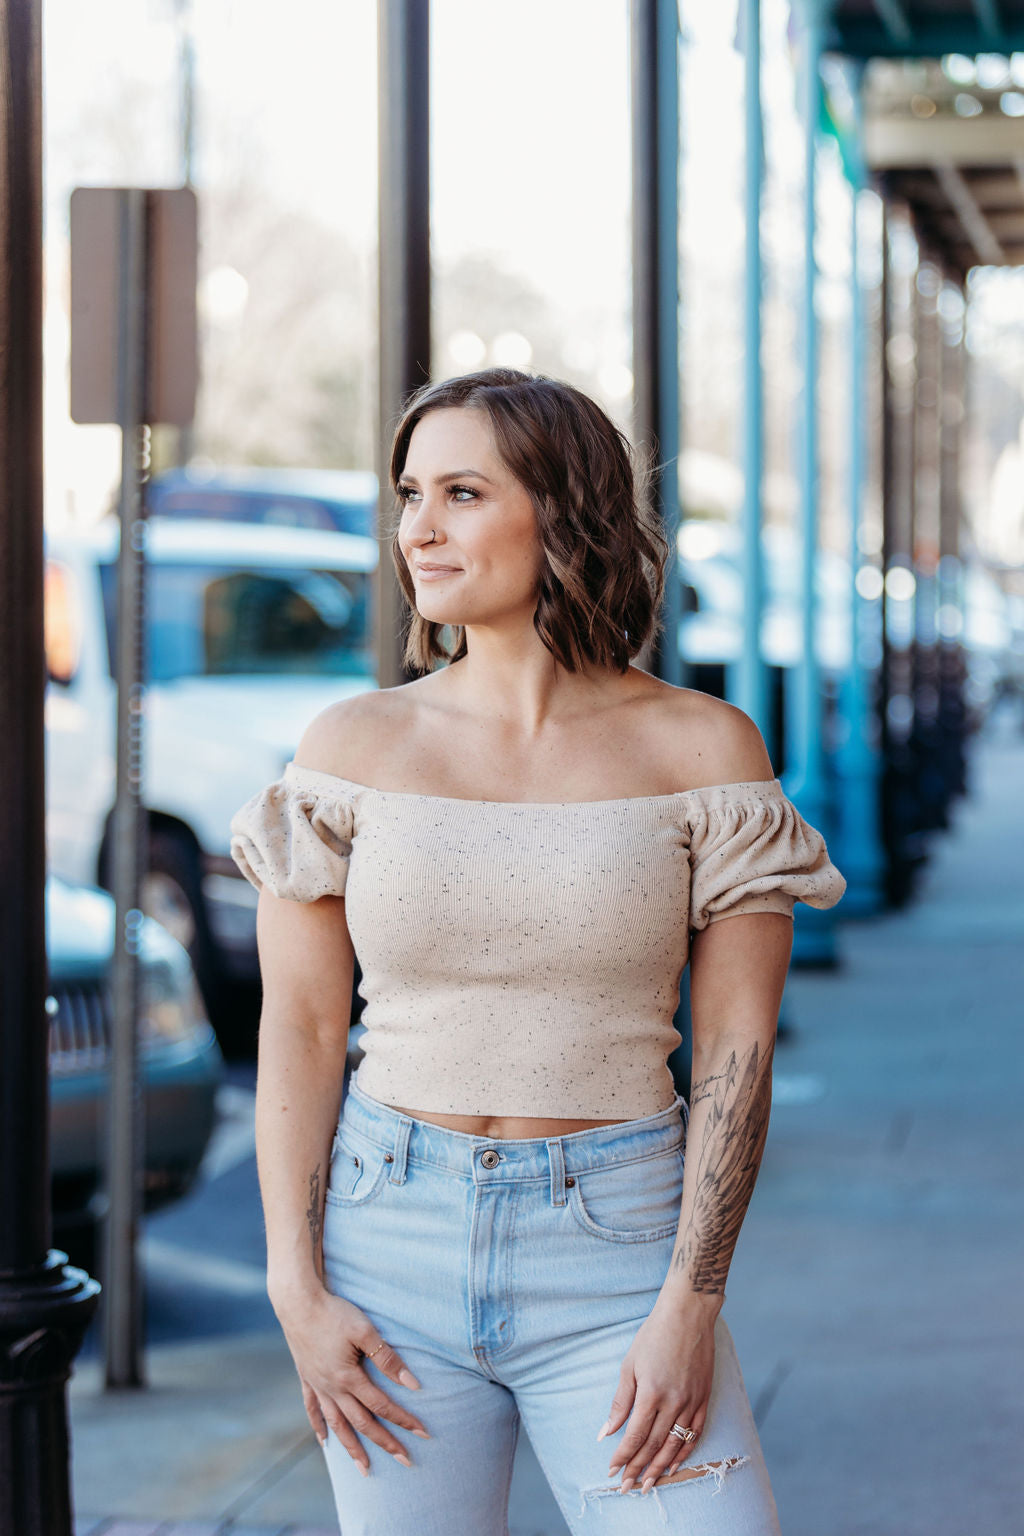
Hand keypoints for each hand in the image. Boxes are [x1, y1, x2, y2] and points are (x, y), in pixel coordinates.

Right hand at [274, 1285, 429, 1474]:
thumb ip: (388, 1358)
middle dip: (385, 1443)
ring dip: (352, 1448)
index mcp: (348, 1378)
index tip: (423, 1433)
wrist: (297, 1302)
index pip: (382, 1406)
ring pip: (337, 1424)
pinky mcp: (306, 1377)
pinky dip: (319, 1427)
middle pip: (362, 1423)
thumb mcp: (365, 1331)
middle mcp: (332, 1388)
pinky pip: (312, 1409)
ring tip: (364, 1468)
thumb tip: (413, 1384)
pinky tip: (324, 1441)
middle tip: (405, 1461)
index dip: (404, 1420)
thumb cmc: (334, 1312)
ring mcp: (317, 1385)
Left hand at [598, 1293, 718, 1493]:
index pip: (634, 1436)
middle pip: (654, 1445)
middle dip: (638, 1469)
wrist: (688, 1314)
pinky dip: (684, 1452)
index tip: (612, 1471)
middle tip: (627, 1487)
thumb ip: (621, 1402)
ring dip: (660, 1468)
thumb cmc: (653, 1335)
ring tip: (648, 1484)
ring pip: (675, 1444)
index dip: (623, 1457)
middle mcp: (674, 1402)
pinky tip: (674, 1465)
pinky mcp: (704, 1398)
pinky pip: (695, 1433)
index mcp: (652, 1393)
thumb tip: (606, 1432)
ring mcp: (692, 1401)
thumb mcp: (630, 1365)